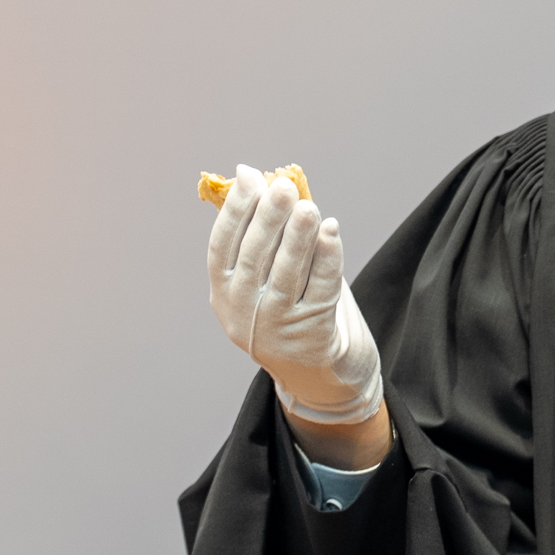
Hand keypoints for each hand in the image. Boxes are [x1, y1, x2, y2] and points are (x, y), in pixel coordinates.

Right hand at [207, 165, 384, 427]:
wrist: (321, 378)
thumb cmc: (292, 313)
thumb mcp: (266, 280)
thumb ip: (264, 236)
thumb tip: (254, 177)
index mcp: (224, 294)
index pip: (222, 247)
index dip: (235, 210)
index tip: (250, 177)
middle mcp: (243, 314)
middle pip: (253, 257)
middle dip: (268, 218)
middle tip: (283, 186)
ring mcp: (276, 328)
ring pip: (286, 274)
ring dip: (298, 237)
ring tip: (309, 207)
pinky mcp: (311, 337)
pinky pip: (320, 291)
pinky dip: (327, 259)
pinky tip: (332, 232)